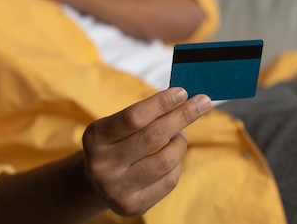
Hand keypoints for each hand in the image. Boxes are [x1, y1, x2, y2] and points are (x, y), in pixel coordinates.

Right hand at [81, 87, 210, 215]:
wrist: (94, 182)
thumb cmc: (113, 144)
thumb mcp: (115, 125)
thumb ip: (143, 115)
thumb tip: (183, 100)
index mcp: (95, 137)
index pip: (133, 117)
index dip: (160, 104)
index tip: (182, 92)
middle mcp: (102, 164)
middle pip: (152, 137)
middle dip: (182, 116)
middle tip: (202, 102)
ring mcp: (116, 187)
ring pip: (165, 161)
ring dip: (180, 142)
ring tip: (182, 133)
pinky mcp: (132, 205)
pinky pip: (168, 181)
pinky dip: (177, 164)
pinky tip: (174, 156)